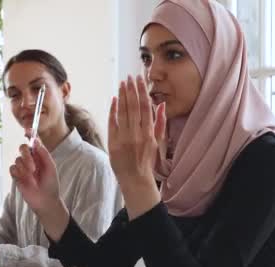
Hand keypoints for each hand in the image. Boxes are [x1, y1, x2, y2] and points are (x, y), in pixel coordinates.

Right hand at [9, 139, 69, 240]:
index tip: (27, 130)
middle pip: (22, 148)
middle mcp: (30, 160)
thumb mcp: (51, 167)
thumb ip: (44, 154)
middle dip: (26, 155)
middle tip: (33, 167)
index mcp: (40, 156)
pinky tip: (25, 179)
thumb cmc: (51, 184)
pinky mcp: (16, 176)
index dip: (29, 134)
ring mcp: (22, 168)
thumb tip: (36, 142)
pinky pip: (12, 168)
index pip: (33, 142)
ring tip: (33, 177)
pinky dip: (18, 173)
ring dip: (25, 167)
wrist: (45, 200)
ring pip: (17, 159)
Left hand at [108, 75, 163, 218]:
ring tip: (122, 84)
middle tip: (128, 77)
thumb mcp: (158, 142)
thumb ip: (161, 123)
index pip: (145, 107)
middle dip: (131, 90)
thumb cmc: (148, 161)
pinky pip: (113, 124)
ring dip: (122, 96)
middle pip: (133, 107)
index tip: (139, 79)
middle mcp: (137, 135)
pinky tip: (114, 99)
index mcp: (149, 133)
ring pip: (123, 113)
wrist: (136, 180)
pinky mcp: (113, 144)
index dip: (142, 92)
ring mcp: (124, 139)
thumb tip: (162, 104)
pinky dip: (113, 111)